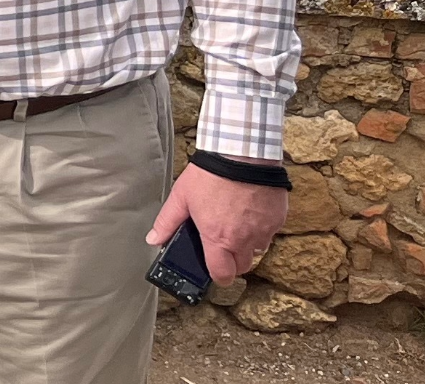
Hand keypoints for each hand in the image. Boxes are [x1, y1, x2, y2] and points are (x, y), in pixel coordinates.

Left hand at [150, 160, 289, 280]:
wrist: (243, 155)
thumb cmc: (211, 175)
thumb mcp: (181, 198)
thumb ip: (167, 222)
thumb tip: (154, 239)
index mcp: (218, 238)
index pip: (223, 274)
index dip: (218, 276)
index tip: (214, 271)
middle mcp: (244, 239)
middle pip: (243, 266)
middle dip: (232, 262)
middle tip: (222, 246)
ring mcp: (264, 230)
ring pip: (258, 250)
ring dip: (247, 245)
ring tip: (235, 226)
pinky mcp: (278, 219)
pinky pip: (270, 233)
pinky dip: (261, 229)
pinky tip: (249, 213)